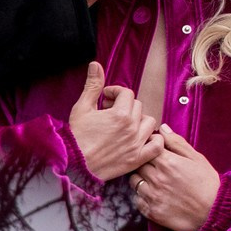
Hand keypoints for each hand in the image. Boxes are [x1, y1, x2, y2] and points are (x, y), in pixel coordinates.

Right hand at [66, 61, 159, 180]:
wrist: (73, 165)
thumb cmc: (75, 137)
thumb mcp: (81, 108)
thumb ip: (93, 86)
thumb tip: (96, 64)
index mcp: (119, 113)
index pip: (126, 93)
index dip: (114, 93)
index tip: (105, 99)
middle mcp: (132, 127)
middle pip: (138, 106)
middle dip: (125, 106)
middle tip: (110, 113)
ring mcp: (137, 143)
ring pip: (150, 122)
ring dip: (140, 121)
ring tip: (126, 125)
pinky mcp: (138, 158)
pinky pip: (157, 145)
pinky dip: (154, 140)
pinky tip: (142, 139)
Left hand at [133, 125, 223, 230]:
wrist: (213, 213)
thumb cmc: (208, 183)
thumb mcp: (197, 159)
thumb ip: (177, 143)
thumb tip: (162, 129)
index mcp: (168, 163)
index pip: (146, 148)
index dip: (149, 148)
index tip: (154, 151)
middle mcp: (157, 178)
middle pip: (137, 164)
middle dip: (143, 163)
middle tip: (153, 166)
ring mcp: (152, 196)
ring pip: (134, 181)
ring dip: (140, 179)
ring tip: (154, 181)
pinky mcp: (151, 211)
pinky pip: (136, 199)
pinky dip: (142, 196)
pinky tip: (154, 195)